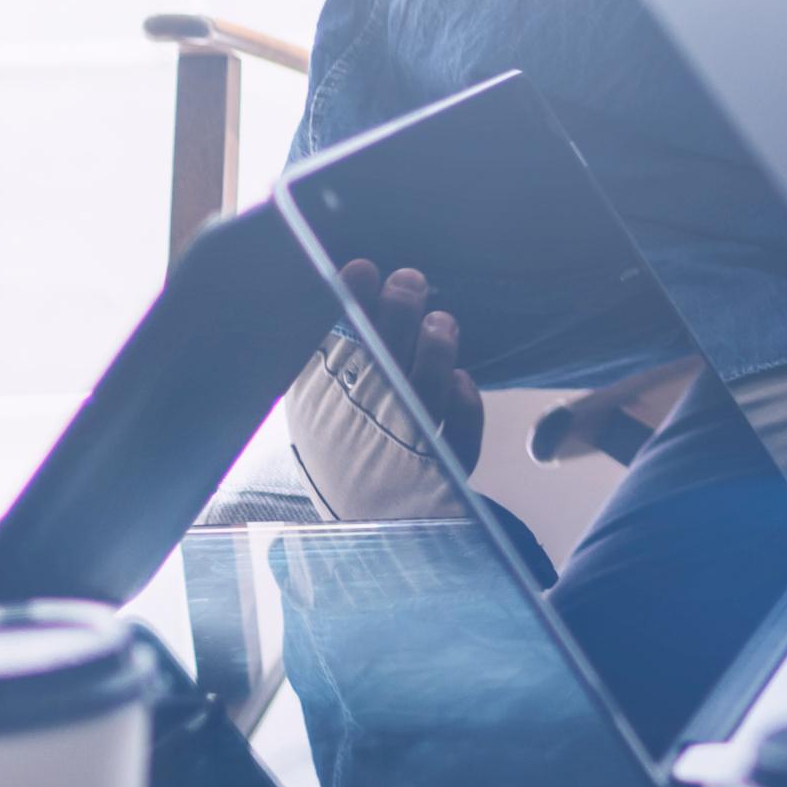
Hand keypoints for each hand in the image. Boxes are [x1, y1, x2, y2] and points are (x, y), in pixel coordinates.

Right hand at [335, 260, 482, 472]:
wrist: (364, 518)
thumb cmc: (348, 444)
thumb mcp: (322, 402)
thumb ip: (329, 352)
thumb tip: (352, 280)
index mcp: (322, 408)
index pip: (330, 352)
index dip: (347, 309)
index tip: (361, 268)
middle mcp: (359, 430)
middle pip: (379, 369)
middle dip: (396, 320)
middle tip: (409, 280)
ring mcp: (400, 453)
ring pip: (420, 399)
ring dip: (433, 355)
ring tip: (440, 320)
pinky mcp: (440, 472)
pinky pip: (458, 440)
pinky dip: (464, 407)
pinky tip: (462, 379)